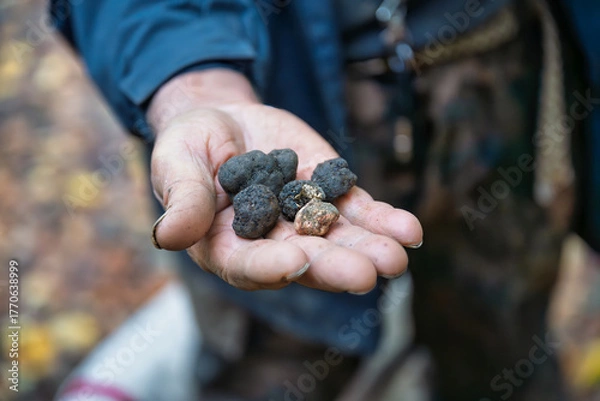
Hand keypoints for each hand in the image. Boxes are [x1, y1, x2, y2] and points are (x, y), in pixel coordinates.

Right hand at [147, 69, 422, 292]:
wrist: (225, 120)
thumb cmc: (189, 145)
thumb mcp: (176, 163)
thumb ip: (182, 199)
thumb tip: (167, 238)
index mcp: (227, 246)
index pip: (249, 264)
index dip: (271, 266)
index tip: (296, 261)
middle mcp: (271, 242)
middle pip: (305, 260)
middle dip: (335, 266)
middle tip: (367, 275)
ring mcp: (304, 220)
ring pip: (339, 240)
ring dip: (369, 249)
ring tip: (397, 258)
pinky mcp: (329, 194)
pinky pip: (358, 211)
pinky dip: (383, 220)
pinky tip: (409, 229)